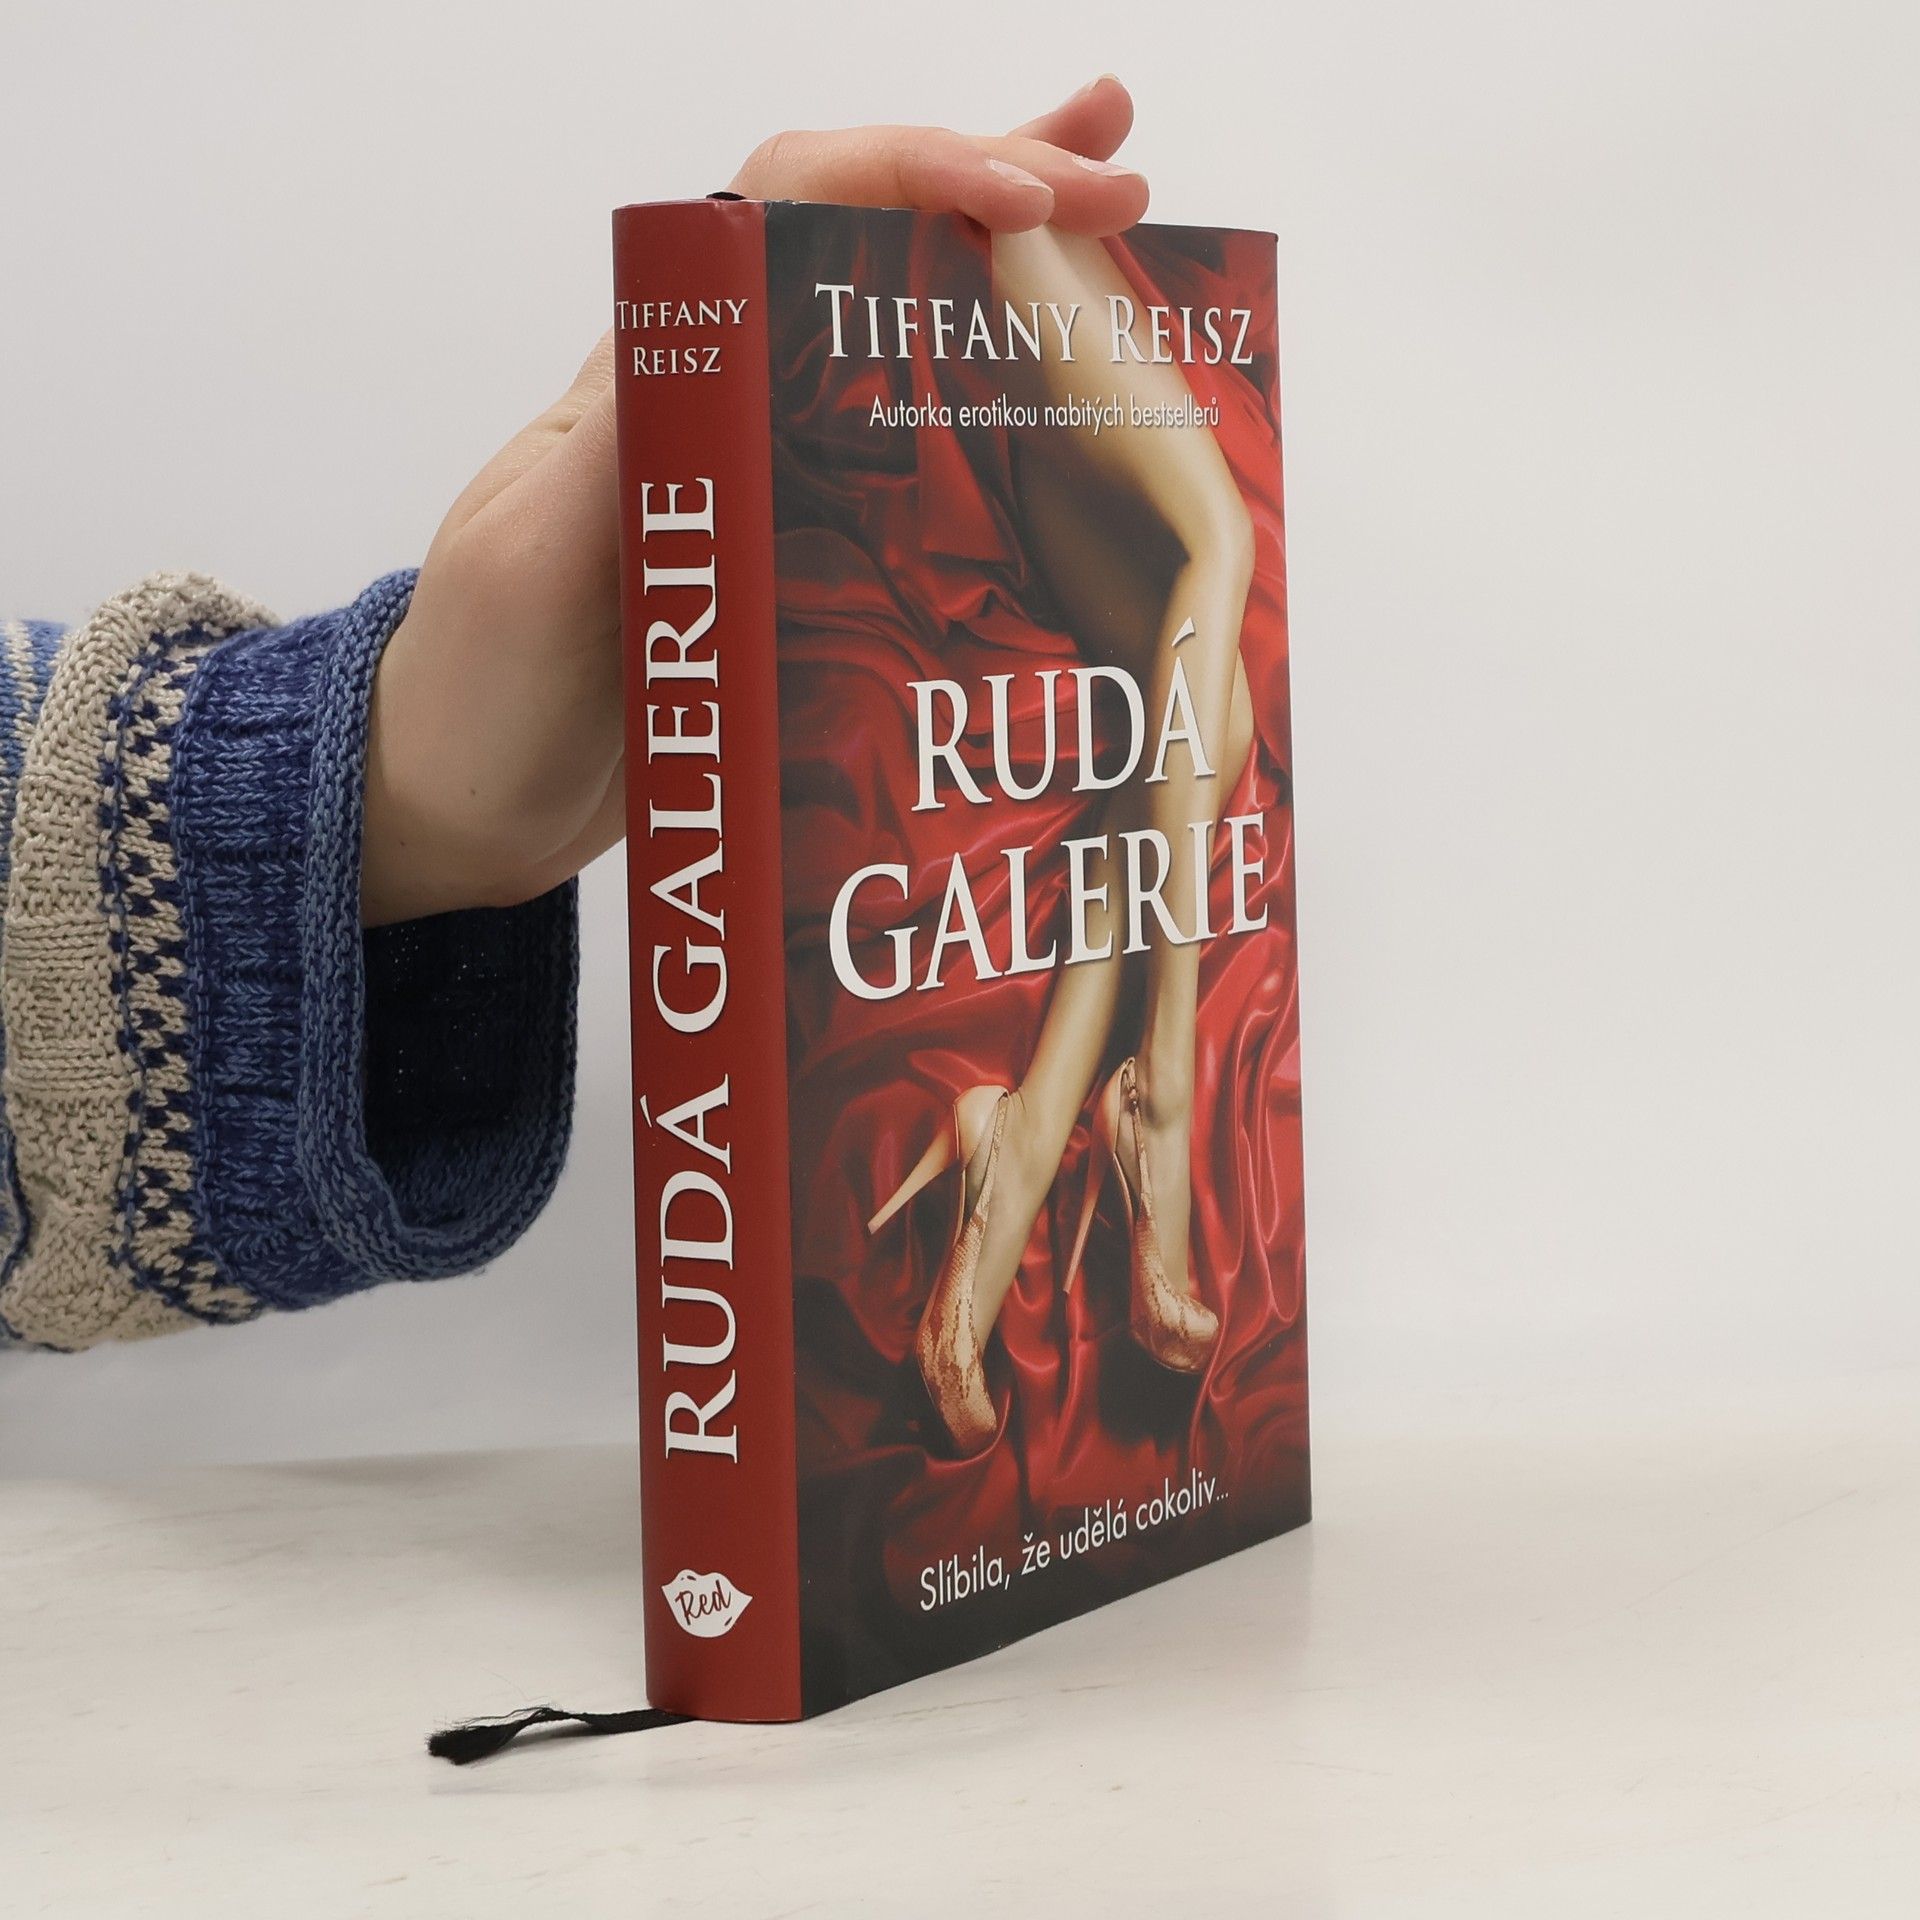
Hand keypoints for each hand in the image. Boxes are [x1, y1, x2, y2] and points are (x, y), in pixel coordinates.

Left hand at [360, 76, 1149, 924]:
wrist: (459, 795)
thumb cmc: (475, 689)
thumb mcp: (532, 565)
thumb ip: (622, 451)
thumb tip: (724, 332)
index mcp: (654, 377)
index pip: (786, 213)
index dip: (909, 178)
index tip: (1025, 196)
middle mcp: (717, 399)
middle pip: (859, 241)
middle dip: (993, 185)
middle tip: (1120, 175)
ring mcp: (758, 469)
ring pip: (891, 324)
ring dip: (1000, 254)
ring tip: (1115, 199)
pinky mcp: (786, 545)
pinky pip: (899, 445)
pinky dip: (981, 393)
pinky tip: (1052, 385)